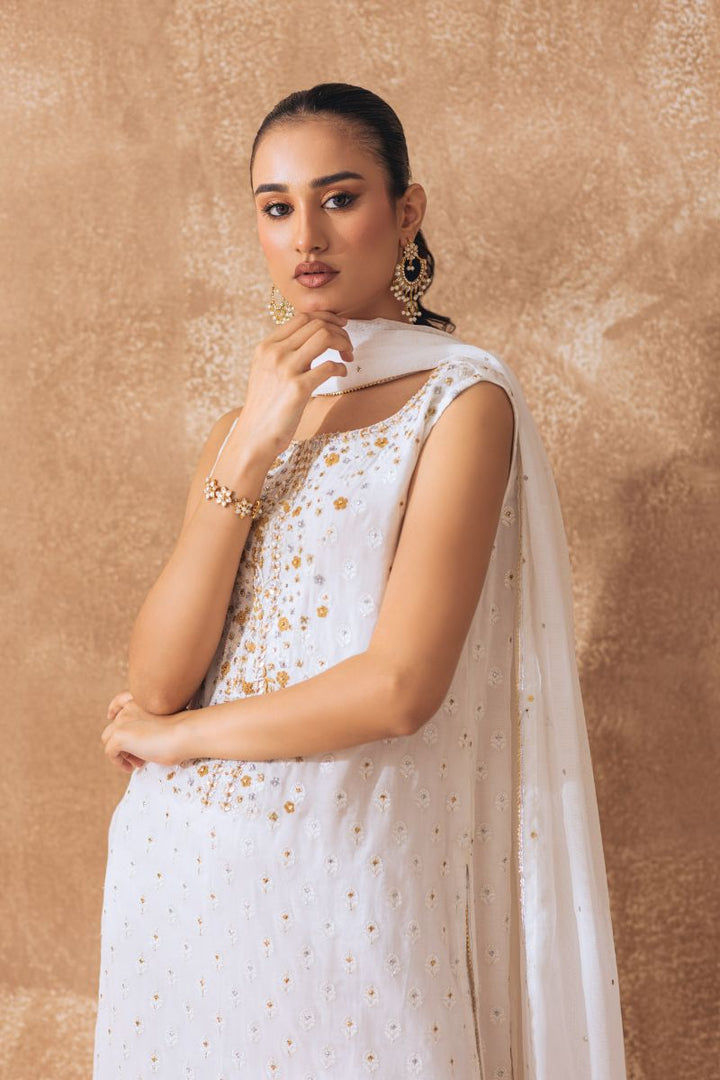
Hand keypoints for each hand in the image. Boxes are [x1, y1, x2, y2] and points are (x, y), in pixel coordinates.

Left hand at [101, 691, 185, 771]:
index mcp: (143, 700)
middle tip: (139, 757)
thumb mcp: (168, 722)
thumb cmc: (184, 730)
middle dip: (126, 741)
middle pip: (116, 725)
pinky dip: (118, 761)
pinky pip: (110, 751)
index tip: (111, 716)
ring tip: (136, 763)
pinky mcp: (119, 735)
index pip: (122, 700)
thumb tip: (146, 743)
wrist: (185, 733)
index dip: (114, 708)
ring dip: (121, 751)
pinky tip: (131, 767)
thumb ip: (153, 725)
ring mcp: (122, 721)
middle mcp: (130, 707)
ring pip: (109, 738)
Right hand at [235, 311, 352, 458]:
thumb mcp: (266, 372)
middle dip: (339, 331)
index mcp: (266, 346)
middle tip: (347, 346)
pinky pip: (329, 366)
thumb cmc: (266, 406)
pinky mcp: (298, 388)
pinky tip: (341, 373)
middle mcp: (274, 353)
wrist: (255, 435)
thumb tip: (311, 339)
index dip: (326, 318)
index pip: (302, 317)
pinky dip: (340, 367)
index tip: (340, 326)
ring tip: (348, 356)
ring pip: (324, 337)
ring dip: (343, 343)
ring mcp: (285, 369)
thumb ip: (283, 353)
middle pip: (316, 324)